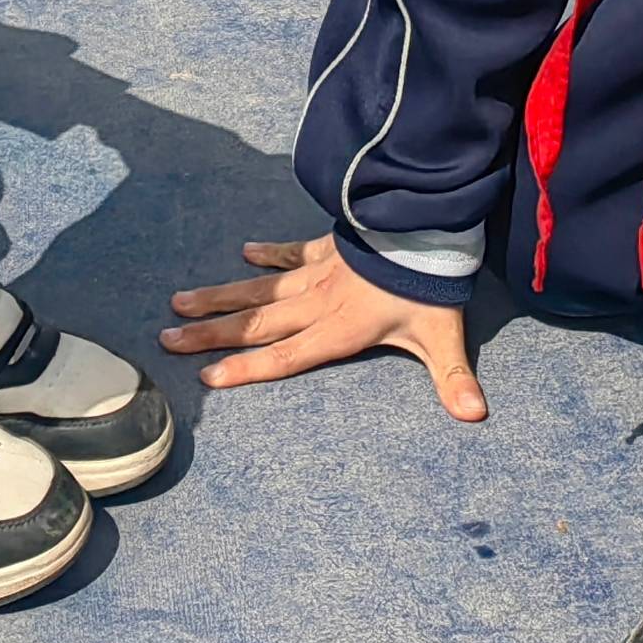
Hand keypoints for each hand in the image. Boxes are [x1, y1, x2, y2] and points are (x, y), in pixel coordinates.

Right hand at [161, 234, 486, 422]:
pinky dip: (268, 253)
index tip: (207, 378)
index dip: (246, 369)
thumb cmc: (430, 289)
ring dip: (221, 297)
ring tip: (180, 302)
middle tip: (167, 340)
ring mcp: (319, 273)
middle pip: (256, 324)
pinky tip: (244, 253)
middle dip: (210, 335)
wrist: (427, 227)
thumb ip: (454, 379)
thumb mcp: (442, 337)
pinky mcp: (327, 249)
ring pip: (260, 291)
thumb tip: (475, 414)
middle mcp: (318, 303)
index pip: (284, 356)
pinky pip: (291, 253)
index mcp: (339, 330)